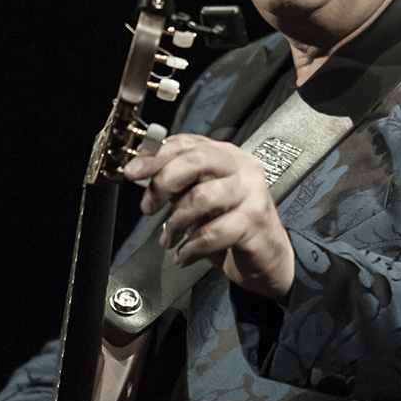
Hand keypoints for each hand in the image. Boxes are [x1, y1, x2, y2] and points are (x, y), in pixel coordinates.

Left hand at [124, 134, 294, 300]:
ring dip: (177, 222)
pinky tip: (184, 255)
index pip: (187, 144)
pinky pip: (214, 232)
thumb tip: (142, 173)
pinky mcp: (255, 220)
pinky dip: (191, 247)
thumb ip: (177, 183)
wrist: (267, 255)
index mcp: (225, 155)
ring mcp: (251, 192)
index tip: (132, 172)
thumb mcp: (200, 198)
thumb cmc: (231, 224)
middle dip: (164, 183)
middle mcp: (241, 167)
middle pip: (196, 161)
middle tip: (149, 207)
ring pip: (202, 197)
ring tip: (169, 239)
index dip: (155, 156)